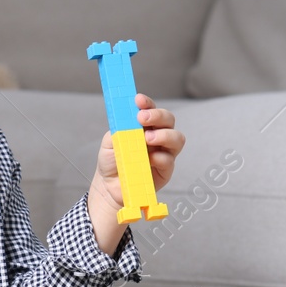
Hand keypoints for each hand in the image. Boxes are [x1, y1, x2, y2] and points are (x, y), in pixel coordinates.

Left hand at [87, 93, 183, 251]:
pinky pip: (170, 160)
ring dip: (165, 135)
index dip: (147, 103)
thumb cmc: (111, 161)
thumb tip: (131, 119)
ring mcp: (163, 152)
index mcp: (144, 126)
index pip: (151, 109)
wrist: (108, 186)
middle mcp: (157, 136)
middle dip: (158, 115)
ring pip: (177, 138)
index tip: (138, 100)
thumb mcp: (110, 141)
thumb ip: (121, 128)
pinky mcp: (165, 170)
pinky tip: (149, 159)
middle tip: (142, 118)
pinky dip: (161, 157)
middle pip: (168, 119)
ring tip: (148, 139)